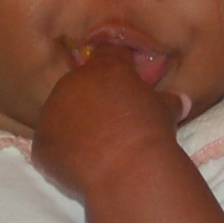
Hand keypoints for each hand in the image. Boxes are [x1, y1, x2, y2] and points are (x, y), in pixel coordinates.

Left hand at [29, 48, 183, 201]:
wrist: (126, 168)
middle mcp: (72, 83)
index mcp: (104, 68)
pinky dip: (64, 153)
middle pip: (80, 86)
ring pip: (61, 115)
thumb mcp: (165, 111)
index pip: (110, 54)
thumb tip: (181, 100)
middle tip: (112, 123)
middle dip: (93, 100)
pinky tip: (83, 165)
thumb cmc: (151, 131)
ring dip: (75, 126)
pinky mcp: (41, 142)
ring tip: (97, 147)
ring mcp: (51, 112)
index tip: (128, 83)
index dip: (120, 67)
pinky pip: (51, 145)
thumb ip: (167, 101)